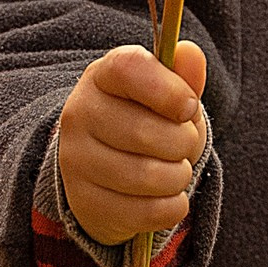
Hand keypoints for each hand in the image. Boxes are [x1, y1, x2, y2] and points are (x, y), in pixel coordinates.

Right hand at [57, 40, 207, 251]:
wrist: (109, 171)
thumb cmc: (147, 122)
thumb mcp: (167, 95)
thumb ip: (183, 76)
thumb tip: (191, 54)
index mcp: (101, 77)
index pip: (129, 69)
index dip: (168, 89)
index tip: (188, 107)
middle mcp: (79, 115)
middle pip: (145, 131)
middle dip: (184, 143)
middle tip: (185, 144)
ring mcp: (76, 161)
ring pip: (147, 177)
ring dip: (179, 177)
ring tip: (175, 170)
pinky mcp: (86, 203)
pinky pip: (145, 212)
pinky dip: (172, 207)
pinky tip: (167, 196)